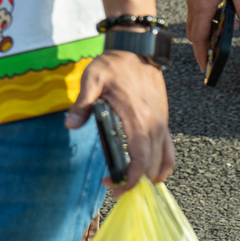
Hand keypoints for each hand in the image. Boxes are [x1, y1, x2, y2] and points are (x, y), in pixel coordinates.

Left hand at [64, 49, 172, 189]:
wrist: (137, 50)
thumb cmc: (113, 65)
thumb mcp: (91, 80)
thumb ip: (82, 105)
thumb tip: (70, 126)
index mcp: (137, 118)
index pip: (139, 160)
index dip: (129, 178)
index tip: (112, 186)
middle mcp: (154, 124)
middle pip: (152, 165)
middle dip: (135, 182)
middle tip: (116, 190)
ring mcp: (161, 123)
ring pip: (164, 159)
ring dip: (150, 175)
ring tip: (131, 184)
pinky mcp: (163, 119)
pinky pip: (169, 148)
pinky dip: (164, 164)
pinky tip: (154, 173)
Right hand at [186, 0, 239, 69]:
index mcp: (201, 4)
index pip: (199, 36)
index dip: (202, 54)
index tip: (206, 68)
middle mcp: (194, 2)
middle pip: (194, 32)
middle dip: (202, 48)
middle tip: (212, 61)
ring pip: (196, 22)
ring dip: (205, 34)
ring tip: (219, 44)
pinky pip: (199, 12)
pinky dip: (207, 22)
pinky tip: (222, 20)